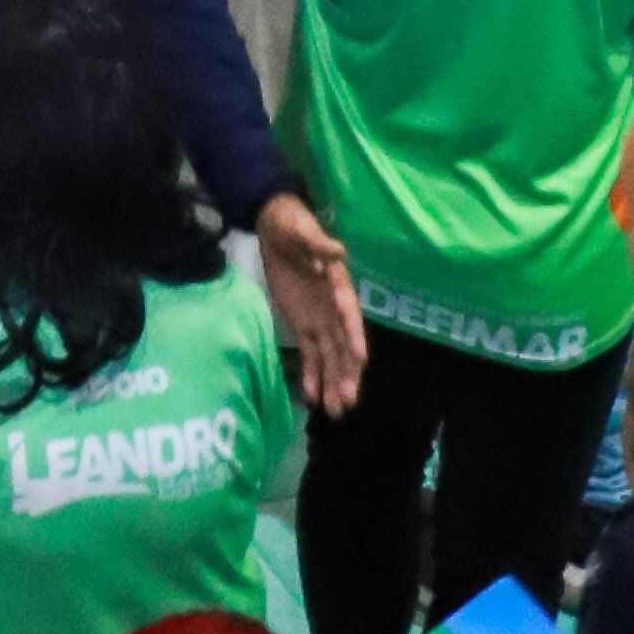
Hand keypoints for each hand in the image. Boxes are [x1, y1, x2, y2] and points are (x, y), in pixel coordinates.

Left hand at [255, 193, 364, 417]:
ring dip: (334, 382)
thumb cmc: (292, 222)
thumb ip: (318, 243)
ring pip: (330, 356)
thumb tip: (338, 251)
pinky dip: (312, 374)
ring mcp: (319, 318)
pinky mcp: (303, 324)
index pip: (349, 314)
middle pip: (344, 345)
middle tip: (348, 400)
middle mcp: (333, 307)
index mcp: (337, 284)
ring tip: (336, 411)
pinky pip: (310, 353)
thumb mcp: (301, 228)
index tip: (360, 359)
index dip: (354, 336)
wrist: (274, 226)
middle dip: (347, 372)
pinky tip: (313, 396)